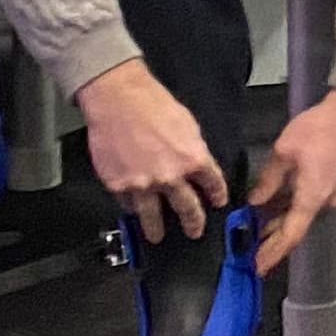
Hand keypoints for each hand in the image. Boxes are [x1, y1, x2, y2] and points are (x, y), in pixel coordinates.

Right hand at [77, 60, 229, 242]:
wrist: (118, 99)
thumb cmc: (152, 104)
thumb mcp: (187, 124)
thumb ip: (193, 149)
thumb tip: (195, 164)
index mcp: (193, 159)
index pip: (213, 184)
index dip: (217, 194)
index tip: (217, 201)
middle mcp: (171, 177)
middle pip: (188, 209)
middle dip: (193, 223)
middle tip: (194, 231)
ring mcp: (143, 185)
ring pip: (153, 219)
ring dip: (156, 230)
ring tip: (157, 236)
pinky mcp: (119, 186)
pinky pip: (127, 204)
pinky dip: (131, 206)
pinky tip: (132, 207)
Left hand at [247, 89, 335, 272]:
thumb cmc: (318, 128)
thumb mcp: (284, 152)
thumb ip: (268, 180)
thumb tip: (255, 202)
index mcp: (313, 197)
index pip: (291, 235)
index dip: (273, 252)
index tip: (259, 267)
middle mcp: (327, 202)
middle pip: (298, 227)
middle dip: (275, 240)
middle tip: (254, 251)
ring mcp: (335, 192)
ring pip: (305, 214)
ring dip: (283, 221)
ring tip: (261, 228)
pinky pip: (312, 202)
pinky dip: (294, 207)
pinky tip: (279, 204)